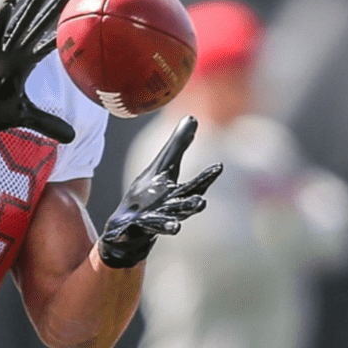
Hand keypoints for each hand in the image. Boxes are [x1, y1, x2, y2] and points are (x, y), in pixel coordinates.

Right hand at [0, 0, 75, 149]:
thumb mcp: (23, 117)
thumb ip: (47, 123)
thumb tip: (72, 137)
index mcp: (22, 64)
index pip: (45, 44)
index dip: (61, 32)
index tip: (78, 17)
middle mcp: (11, 54)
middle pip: (34, 27)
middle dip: (50, 9)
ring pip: (16, 25)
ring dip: (29, 7)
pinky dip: (1, 22)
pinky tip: (9, 5)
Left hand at [99, 115, 222, 267]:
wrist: (129, 224)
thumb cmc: (151, 193)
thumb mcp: (163, 167)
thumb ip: (178, 145)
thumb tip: (192, 117)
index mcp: (178, 195)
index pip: (196, 186)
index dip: (207, 177)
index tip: (218, 166)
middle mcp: (170, 209)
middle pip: (184, 207)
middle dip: (192, 205)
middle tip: (202, 203)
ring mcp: (154, 220)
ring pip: (165, 223)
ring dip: (170, 224)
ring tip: (175, 227)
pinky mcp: (136, 227)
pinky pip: (137, 229)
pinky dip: (136, 230)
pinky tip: (132, 228)